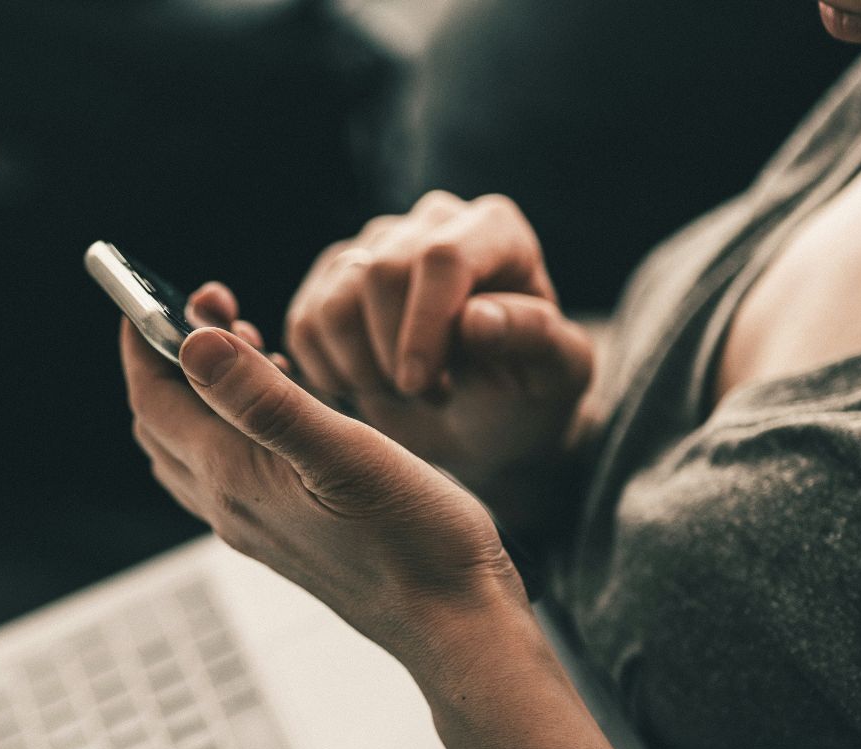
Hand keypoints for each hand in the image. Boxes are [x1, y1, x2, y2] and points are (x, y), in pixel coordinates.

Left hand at [122, 317, 528, 670]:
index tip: (145, 291)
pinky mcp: (287, 534)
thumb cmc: (414, 539)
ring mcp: (257, 525)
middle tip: (210, 308)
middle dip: (168, 359)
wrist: (453, 621)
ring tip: (247, 342)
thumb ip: (264, 398)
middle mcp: (231, 505)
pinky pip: (233, 468)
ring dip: (203, 390)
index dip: (142, 340)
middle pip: (163, 422)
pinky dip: (237, 423)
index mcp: (233, 477)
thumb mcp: (343, 451)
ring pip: (195, 446)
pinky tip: (287, 402)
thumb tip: (195, 343)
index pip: (152, 398)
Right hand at [283, 192, 594, 504]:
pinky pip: (305, 324)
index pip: (443, 258)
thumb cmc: (527, 392)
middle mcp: (432, 220)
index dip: (423, 325)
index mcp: (496, 231)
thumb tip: (476, 318)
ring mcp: (376, 244)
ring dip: (360, 369)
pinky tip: (369, 388)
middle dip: (392, 354)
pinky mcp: (332, 277)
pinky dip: (328, 372)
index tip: (420, 386)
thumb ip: (532, 339)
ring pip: (333, 302)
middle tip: (427, 397)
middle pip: (379, 273)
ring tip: (404, 392)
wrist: (485, 416)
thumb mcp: (555, 376)